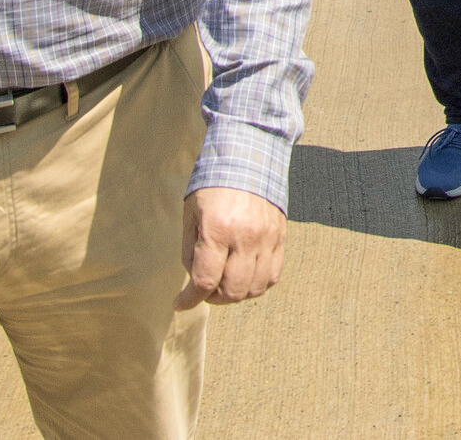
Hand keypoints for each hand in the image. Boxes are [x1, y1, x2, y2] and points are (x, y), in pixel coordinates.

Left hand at [176, 187, 284, 310]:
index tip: (180, 303)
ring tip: (224, 283)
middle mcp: (245, 237)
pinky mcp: (280, 237)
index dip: (189, 300)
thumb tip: (195, 280)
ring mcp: (267, 238)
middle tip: (204, 290)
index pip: (205, 281)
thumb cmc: (213, 184)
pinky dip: (258, 284)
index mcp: (218, 230)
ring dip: (236, 294)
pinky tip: (245, 276)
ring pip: (255, 289)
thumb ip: (190, 250)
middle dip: (213, 299)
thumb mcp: (191, 214)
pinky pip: (273, 276)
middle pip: (232, 291)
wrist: (248, 156)